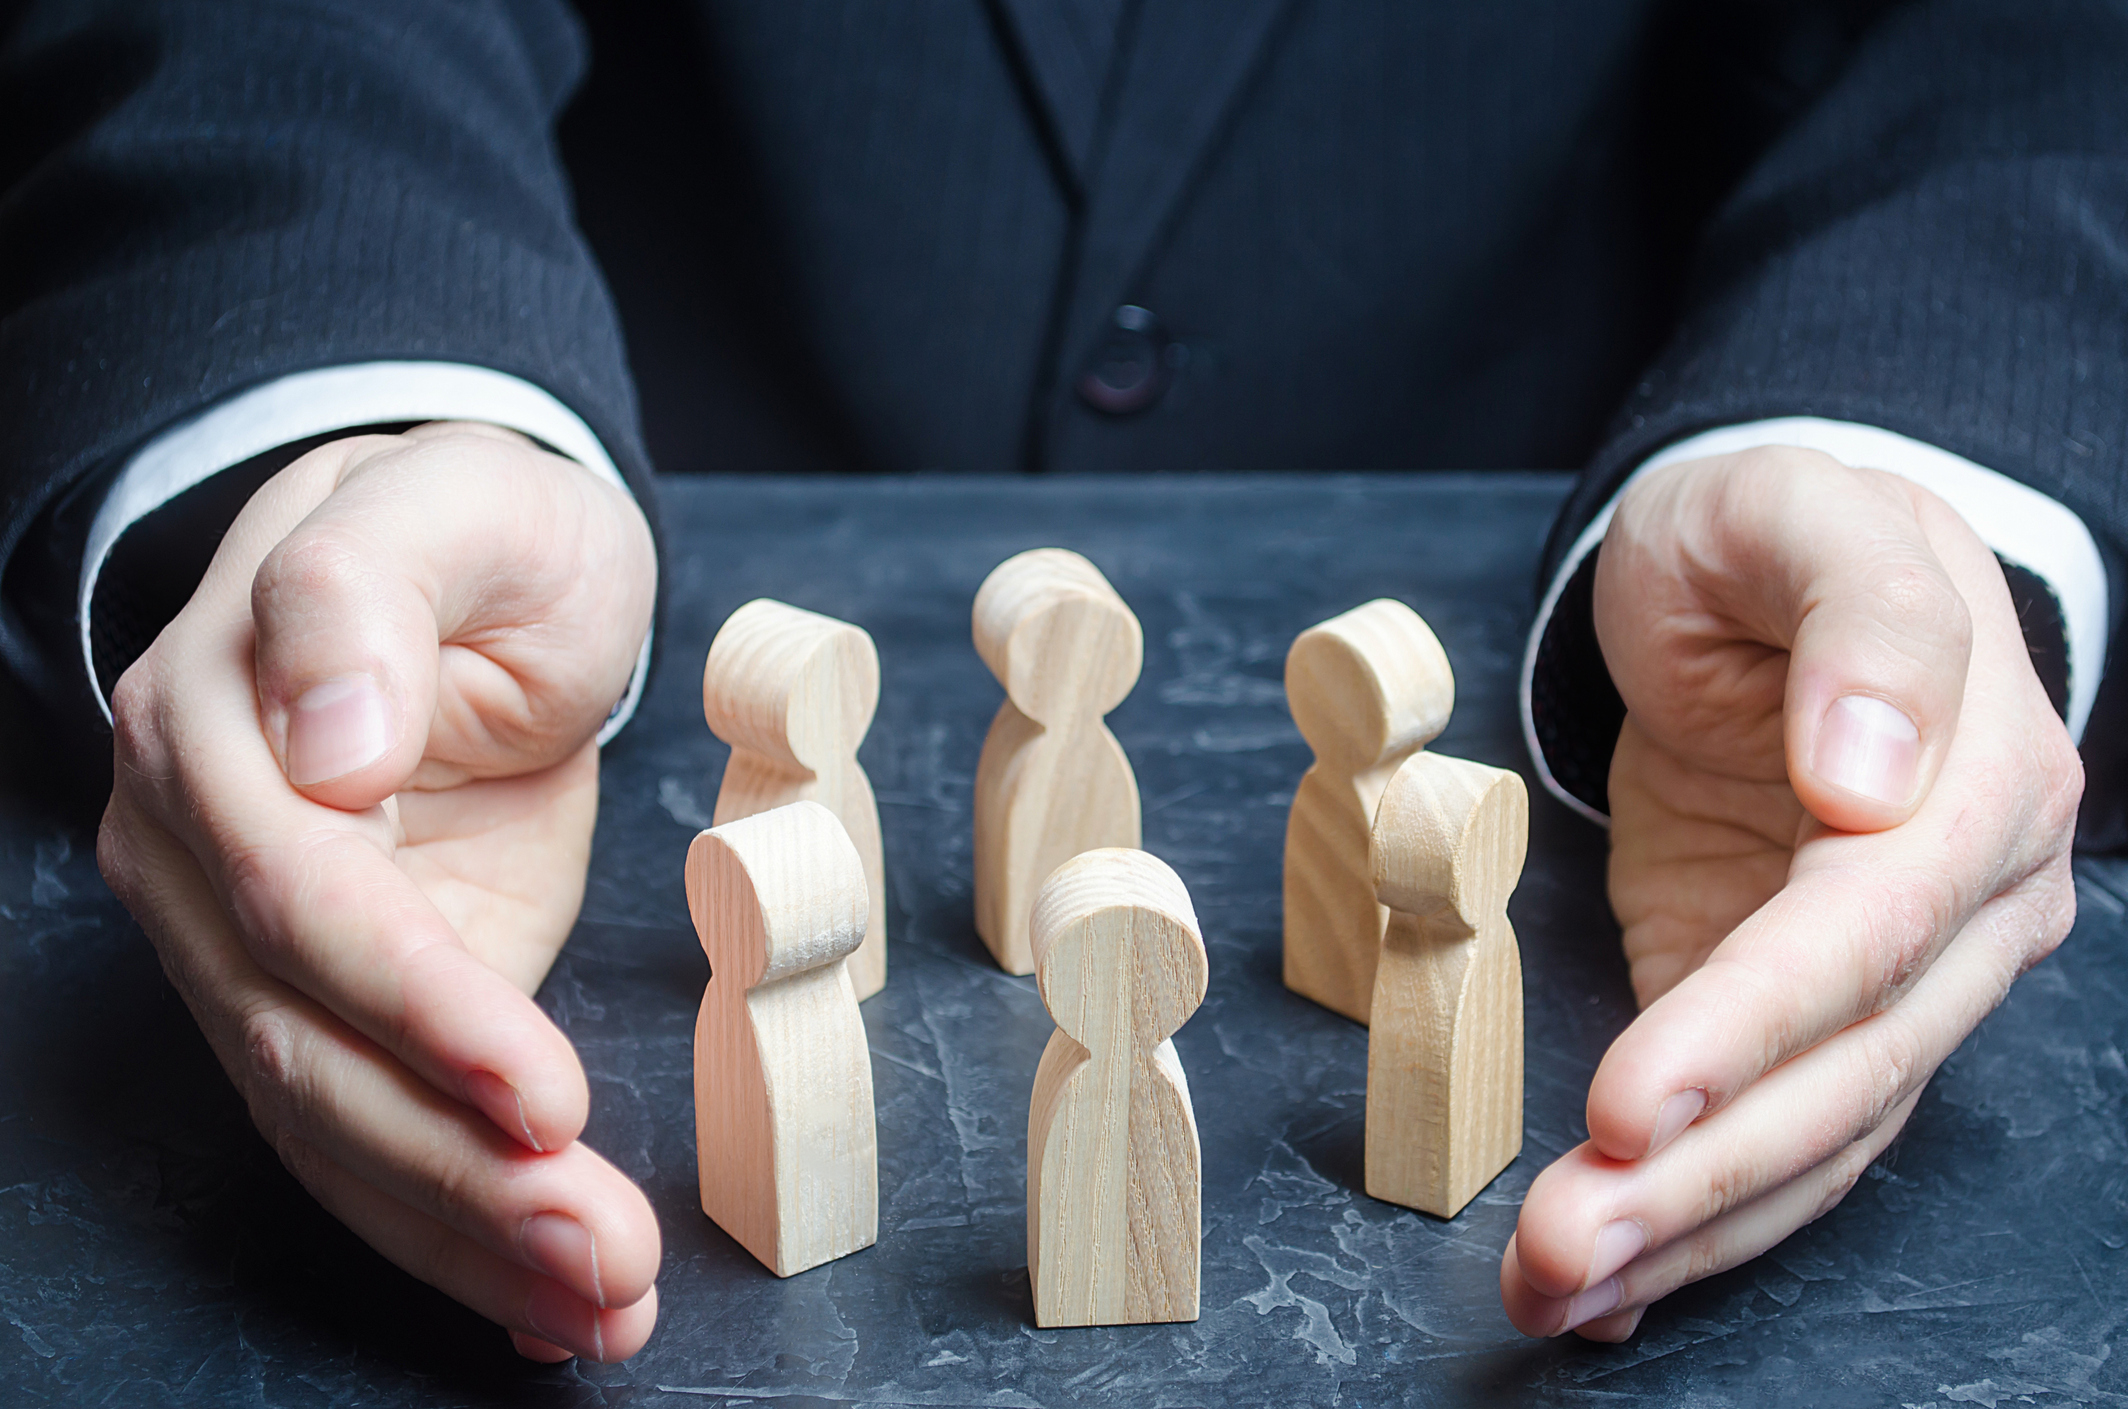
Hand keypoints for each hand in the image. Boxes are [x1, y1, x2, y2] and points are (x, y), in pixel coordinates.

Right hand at [97, 424, 662, 1361]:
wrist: (475, 575)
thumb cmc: (480, 527)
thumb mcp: (454, 502)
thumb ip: (364, 595)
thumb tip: (326, 749)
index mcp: (217, 730)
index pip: (309, 906)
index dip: (425, 1013)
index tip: (545, 1098)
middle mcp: (204, 858)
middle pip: (315, 1053)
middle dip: (460, 1177)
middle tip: (604, 1257)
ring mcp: (255, 947)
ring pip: (338, 1125)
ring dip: (467, 1236)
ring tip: (605, 1305)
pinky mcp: (332, 1001)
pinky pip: (371, 1132)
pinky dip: (453, 1229)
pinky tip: (540, 1305)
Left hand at [1501, 448, 2081, 1339]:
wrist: (1762, 582)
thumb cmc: (1772, 534)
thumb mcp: (1801, 514)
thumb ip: (1864, 620)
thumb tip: (1872, 773)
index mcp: (1978, 782)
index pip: (1866, 933)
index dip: (1753, 1026)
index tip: (1634, 1102)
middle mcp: (1960, 907)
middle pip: (1846, 1070)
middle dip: (1704, 1173)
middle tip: (1565, 1242)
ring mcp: (1888, 977)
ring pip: (1812, 1134)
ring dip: (1688, 1227)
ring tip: (1557, 1285)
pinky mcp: (1797, 1012)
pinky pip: (1769, 1134)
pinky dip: (1694, 1216)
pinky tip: (1609, 1285)